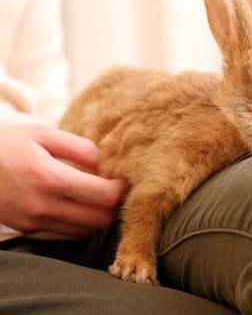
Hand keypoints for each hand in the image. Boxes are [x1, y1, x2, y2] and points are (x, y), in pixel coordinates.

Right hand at [0, 123, 128, 236]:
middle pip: (100, 220)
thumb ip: (80, 148)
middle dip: (115, 206)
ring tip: (99, 194)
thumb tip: (109, 162)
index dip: (122, 188)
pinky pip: (66, 233)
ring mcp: (32, 221)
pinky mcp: (25, 229)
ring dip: (99, 216)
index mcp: (48, 178)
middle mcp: (41, 206)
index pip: (104, 196)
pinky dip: (80, 223)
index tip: (125, 177)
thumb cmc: (3, 140)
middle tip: (116, 188)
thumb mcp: (42, 132)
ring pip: (84, 231)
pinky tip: (80, 204)